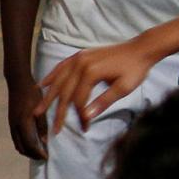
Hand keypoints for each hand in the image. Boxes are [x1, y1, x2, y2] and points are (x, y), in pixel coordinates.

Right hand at [6, 79, 50, 161]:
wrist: (18, 83)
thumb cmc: (32, 94)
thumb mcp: (41, 110)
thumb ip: (42, 127)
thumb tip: (44, 142)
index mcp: (23, 123)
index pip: (31, 145)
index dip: (39, 153)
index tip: (47, 157)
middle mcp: (15, 126)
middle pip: (22, 148)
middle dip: (33, 155)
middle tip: (43, 157)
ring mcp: (12, 124)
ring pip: (18, 144)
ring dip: (27, 151)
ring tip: (38, 152)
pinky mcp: (11, 121)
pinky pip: (16, 138)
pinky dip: (23, 144)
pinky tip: (31, 142)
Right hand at [38, 40, 159, 133]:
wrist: (140, 49)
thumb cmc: (135, 70)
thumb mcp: (124, 88)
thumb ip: (103, 101)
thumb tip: (86, 117)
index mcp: (91, 72)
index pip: (79, 99)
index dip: (80, 116)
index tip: (85, 128)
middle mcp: (80, 64)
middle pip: (65, 92)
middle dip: (59, 112)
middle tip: (53, 129)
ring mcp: (78, 58)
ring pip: (58, 80)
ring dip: (48, 97)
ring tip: (38, 110)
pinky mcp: (80, 56)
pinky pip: (61, 67)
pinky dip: (51, 77)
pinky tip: (42, 85)